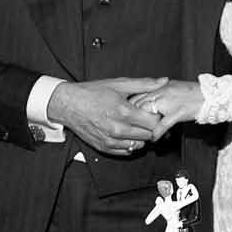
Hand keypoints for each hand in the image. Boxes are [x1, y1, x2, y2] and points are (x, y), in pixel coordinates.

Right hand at [48, 77, 167, 156]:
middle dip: (150, 127)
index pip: (154, 123)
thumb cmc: (92, 92)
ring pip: (138, 145)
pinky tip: (126, 132)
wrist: (68, 104)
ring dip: (141, 137)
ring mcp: (111, 140)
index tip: (154, 112)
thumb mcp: (119, 84)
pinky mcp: (104, 147)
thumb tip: (163, 81)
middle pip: (148, 135)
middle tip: (146, 118)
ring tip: (135, 125)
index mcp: (124, 112)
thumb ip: (144, 84)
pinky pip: (126, 151)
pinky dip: (129, 143)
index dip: (157, 117)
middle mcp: (118, 129)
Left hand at [130, 78, 205, 136]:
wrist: (211, 95)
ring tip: (141, 134)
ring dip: (143, 125)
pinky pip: (163, 123)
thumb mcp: (172, 89)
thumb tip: (147, 103)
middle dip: (133, 116)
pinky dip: (157, 132)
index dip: (130, 106)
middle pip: (138, 104)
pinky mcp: (179, 111)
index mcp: (160, 86)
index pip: (137, 94)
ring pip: (148, 113)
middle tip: (130, 127)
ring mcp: (170, 101)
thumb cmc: (193, 94)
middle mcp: (162, 91)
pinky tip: (154, 138)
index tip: (126, 114)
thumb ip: (158, 94)